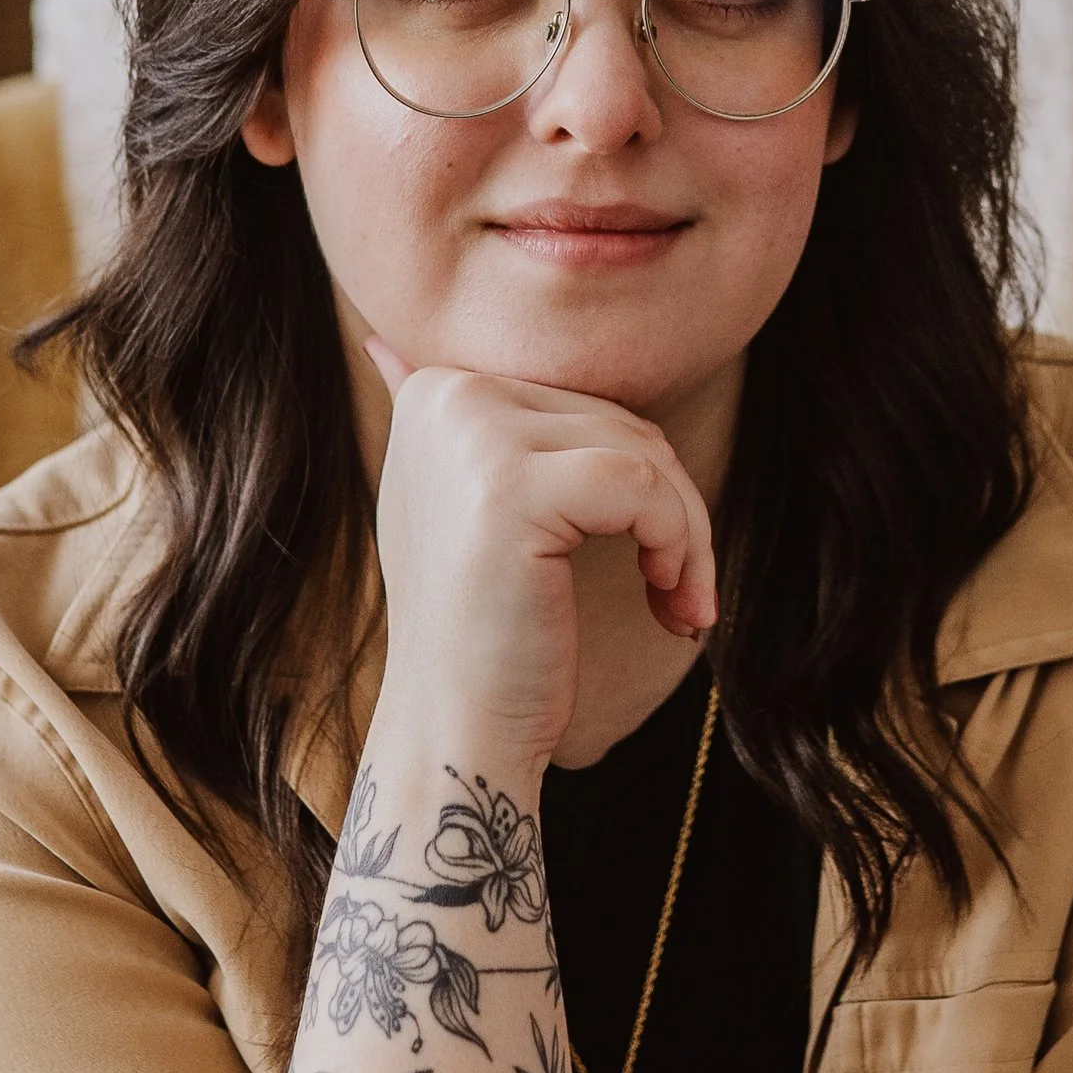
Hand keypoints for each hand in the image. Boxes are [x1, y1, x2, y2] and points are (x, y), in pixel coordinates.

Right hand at [366, 346, 716, 771]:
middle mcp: (447, 398)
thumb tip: (384, 343)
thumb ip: (453, 431)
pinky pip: (644, 487)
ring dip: (687, 536)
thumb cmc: (480, 636)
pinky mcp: (512, 486)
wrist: (455, 729)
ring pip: (644, 452)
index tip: (647, 557)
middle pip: (622, 422)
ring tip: (677, 604)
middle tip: (680, 591)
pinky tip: (667, 603)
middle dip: (672, 511)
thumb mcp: (453, 510)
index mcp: (437, 393)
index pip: (587, 406)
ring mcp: (474, 437)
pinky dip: (680, 547)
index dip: (637, 483)